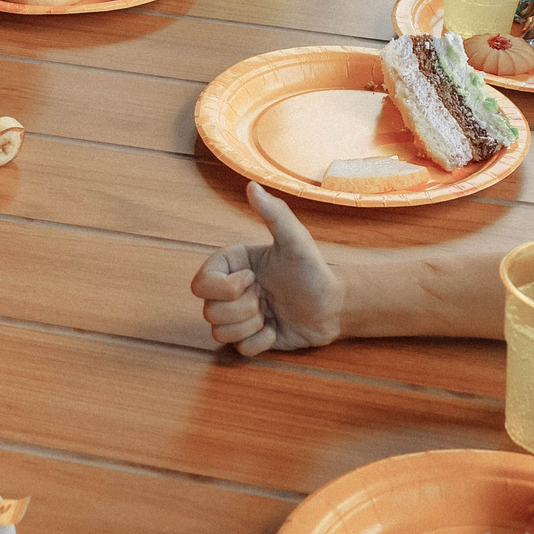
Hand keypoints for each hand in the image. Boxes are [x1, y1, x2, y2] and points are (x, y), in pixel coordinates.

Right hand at [191, 184, 342, 354]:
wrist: (334, 307)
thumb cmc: (315, 270)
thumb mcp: (296, 241)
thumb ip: (275, 214)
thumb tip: (252, 185)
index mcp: (232, 265)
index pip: (200, 284)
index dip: (224, 287)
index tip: (253, 280)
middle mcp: (229, 290)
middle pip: (209, 311)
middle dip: (243, 308)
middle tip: (266, 297)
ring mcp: (238, 316)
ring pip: (219, 332)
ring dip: (251, 325)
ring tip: (271, 312)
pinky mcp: (249, 338)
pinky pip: (239, 349)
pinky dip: (262, 341)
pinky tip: (277, 328)